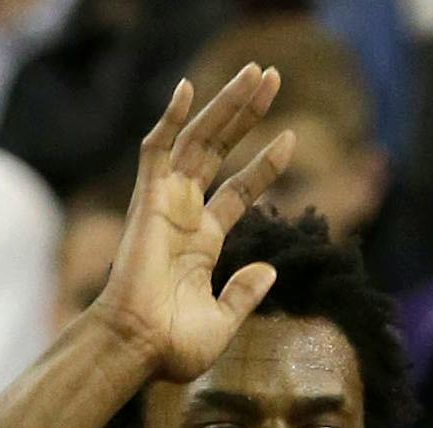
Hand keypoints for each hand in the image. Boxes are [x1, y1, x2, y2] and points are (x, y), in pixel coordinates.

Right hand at [92, 65, 296, 382]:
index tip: (291, 138)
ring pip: (198, 139)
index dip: (264, 164)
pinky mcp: (147, 201)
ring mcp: (166, 204)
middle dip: (247, 113)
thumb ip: (246, 292)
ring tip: (256, 73)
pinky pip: (156, 150)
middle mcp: (185, 214)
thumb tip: (270, 269)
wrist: (141, 349)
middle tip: (272, 76)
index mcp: (203, 241)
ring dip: (226, 105)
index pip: (240, 190)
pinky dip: (169, 119)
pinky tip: (186, 87)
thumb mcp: (225, 321)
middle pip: (220, 150)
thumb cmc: (175, 347)